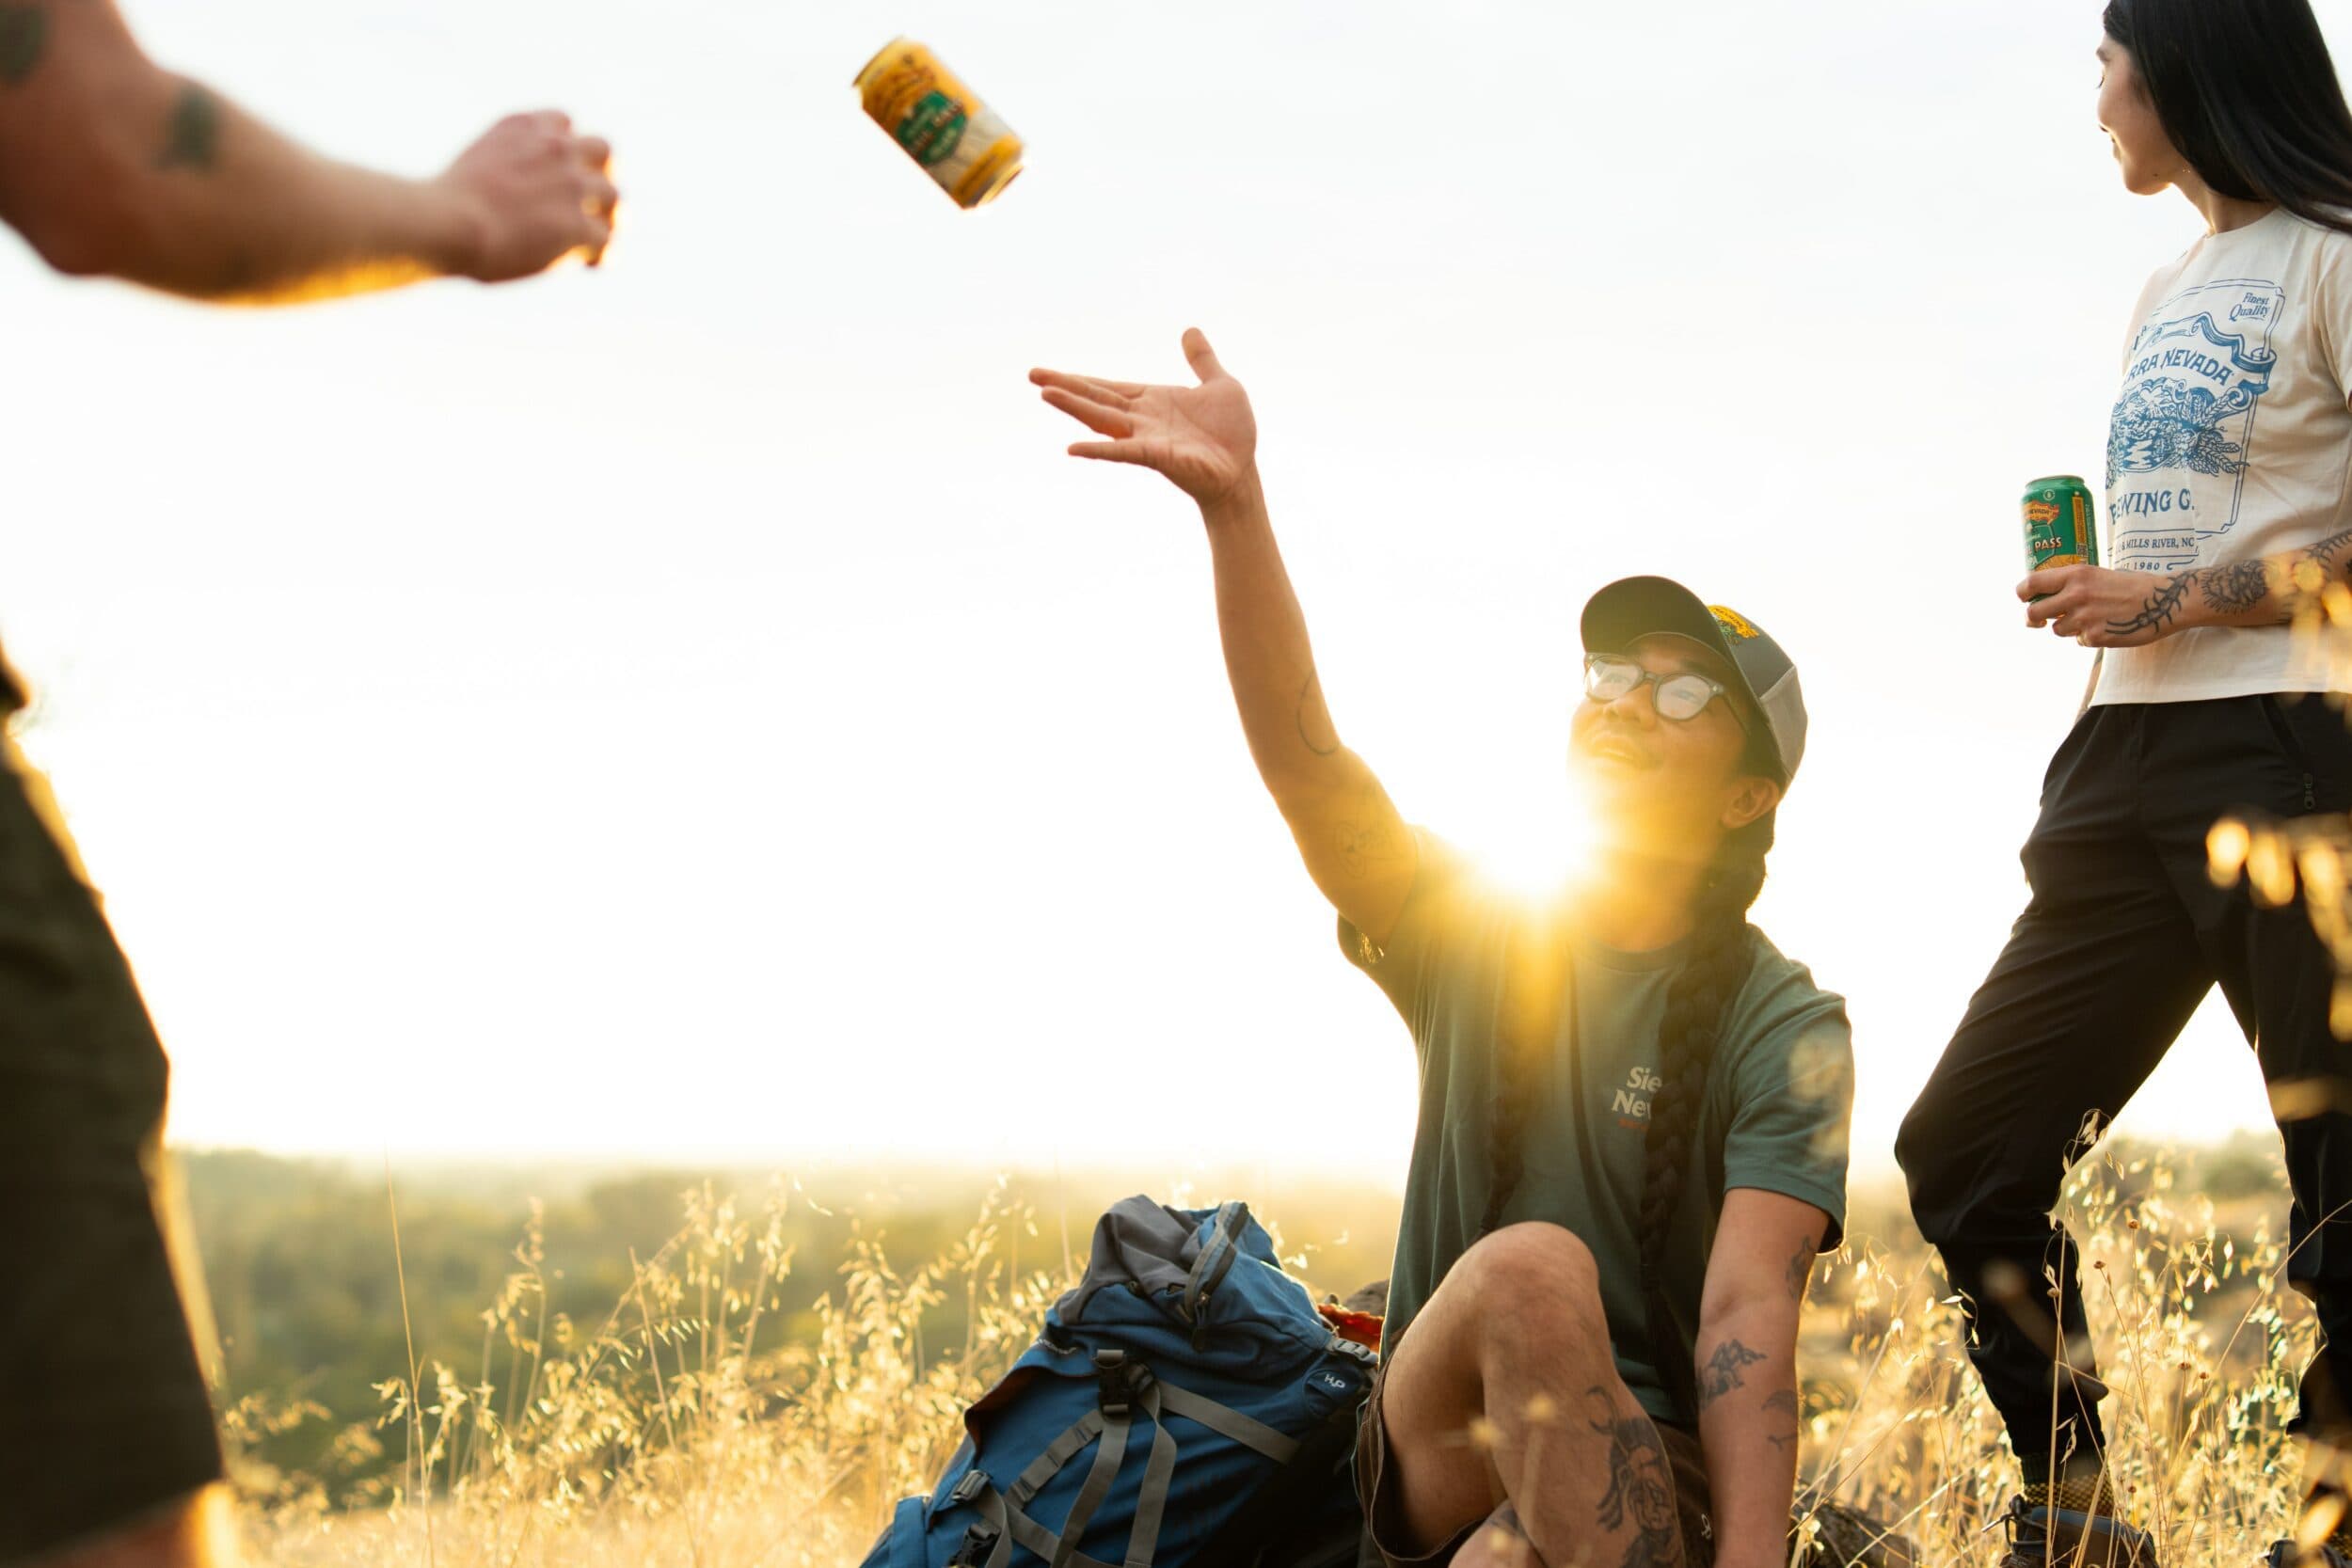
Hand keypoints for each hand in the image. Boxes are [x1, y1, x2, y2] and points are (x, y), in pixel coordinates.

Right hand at [436, 110, 617, 280]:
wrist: (444, 222)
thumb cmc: (441, 206)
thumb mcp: (474, 167)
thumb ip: (504, 168)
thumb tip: (515, 199)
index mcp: (523, 127)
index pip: (563, 122)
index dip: (568, 146)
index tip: (563, 166)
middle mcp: (554, 149)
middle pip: (602, 149)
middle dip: (602, 173)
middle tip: (595, 201)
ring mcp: (571, 185)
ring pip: (614, 196)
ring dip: (608, 218)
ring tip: (594, 240)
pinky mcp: (578, 225)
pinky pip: (606, 239)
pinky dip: (601, 254)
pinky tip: (587, 264)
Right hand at [1030, 328, 1257, 507]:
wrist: (1242, 471)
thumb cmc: (1231, 433)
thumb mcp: (1220, 385)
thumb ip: (1202, 360)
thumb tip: (1190, 330)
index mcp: (1152, 399)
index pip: (1108, 387)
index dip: (1079, 378)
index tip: (1047, 373)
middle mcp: (1142, 418)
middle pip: (1096, 398)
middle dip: (1065, 386)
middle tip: (1032, 375)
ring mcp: (1146, 437)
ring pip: (1102, 419)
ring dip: (1074, 406)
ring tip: (1046, 394)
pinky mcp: (1156, 456)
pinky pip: (1122, 451)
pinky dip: (1098, 449)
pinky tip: (1072, 447)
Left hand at [2019, 563, 2189, 647]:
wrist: (2164, 601)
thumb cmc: (2130, 586)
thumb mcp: (2096, 575)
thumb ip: (2071, 585)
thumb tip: (2043, 597)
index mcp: (2075, 575)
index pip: (2031, 583)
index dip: (2023, 594)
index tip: (2024, 599)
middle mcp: (2075, 595)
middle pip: (2033, 613)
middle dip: (2034, 619)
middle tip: (2040, 621)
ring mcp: (2085, 617)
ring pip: (2057, 630)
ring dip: (2067, 628)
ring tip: (2091, 618)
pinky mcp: (2096, 636)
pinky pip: (2079, 640)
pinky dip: (2088, 637)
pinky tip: (2107, 626)